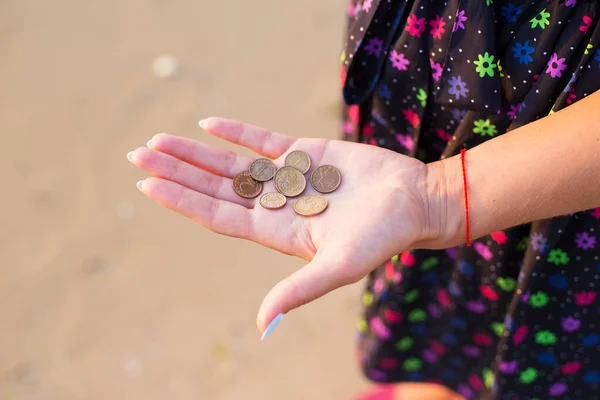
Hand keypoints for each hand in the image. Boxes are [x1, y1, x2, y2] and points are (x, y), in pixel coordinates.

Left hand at [129, 118, 444, 333]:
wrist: (416, 201)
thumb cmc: (383, 236)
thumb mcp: (340, 266)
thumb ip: (299, 290)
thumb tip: (262, 325)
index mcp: (277, 232)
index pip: (218, 215)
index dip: (182, 201)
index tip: (146, 185)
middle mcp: (276, 206)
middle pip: (216, 188)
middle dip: (177, 172)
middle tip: (137, 155)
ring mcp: (289, 179)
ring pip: (233, 164)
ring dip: (197, 152)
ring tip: (158, 140)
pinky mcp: (306, 153)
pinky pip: (264, 142)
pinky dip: (237, 133)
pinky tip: (208, 125)